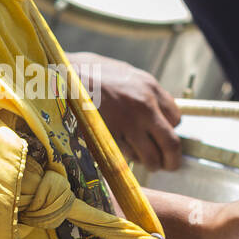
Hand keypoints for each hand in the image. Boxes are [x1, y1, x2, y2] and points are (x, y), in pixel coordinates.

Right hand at [71, 53, 182, 171]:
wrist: (63, 76)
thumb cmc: (91, 72)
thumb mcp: (125, 73)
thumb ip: (143, 92)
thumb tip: (157, 111)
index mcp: (150, 87)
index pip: (176, 119)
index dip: (170, 129)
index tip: (163, 134)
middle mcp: (144, 106)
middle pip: (172, 144)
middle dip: (172, 160)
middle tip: (168, 165)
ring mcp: (128, 124)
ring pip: (151, 157)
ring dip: (150, 163)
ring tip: (144, 161)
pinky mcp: (110, 137)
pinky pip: (128, 157)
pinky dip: (128, 159)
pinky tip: (122, 151)